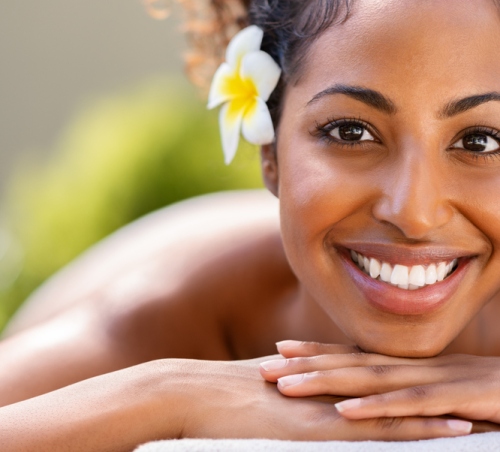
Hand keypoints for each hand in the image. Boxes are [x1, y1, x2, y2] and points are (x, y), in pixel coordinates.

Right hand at [177, 357, 475, 439]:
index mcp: (326, 373)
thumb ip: (302, 381)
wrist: (193, 393)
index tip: (460, 380)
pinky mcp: (320, 427)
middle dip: (446, 387)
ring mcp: (330, 403)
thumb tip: (314, 381)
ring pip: (401, 404)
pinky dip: (417, 428)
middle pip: (402, 383)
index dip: (424, 375)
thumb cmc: (226, 394)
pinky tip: (451, 432)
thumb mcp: (273, 385)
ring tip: (489, 409)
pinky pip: (379, 429)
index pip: (384, 372)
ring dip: (446, 405)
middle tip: (491, 390)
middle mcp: (335, 383)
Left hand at [259, 340, 499, 432]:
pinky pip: (410, 405)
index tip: (281, 348)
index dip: (318, 350)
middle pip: (352, 363)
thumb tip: (383, 399)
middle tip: (264, 366)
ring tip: (285, 385)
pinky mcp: (458, 402)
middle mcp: (418, 368)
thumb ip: (418, 394)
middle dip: (306, 365)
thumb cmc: (498, 397)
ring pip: (371, 379)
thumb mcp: (453, 395)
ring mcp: (437, 382)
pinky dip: (375, 408)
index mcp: (414, 367)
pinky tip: (343, 411)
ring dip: (325, 382)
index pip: (356, 354)